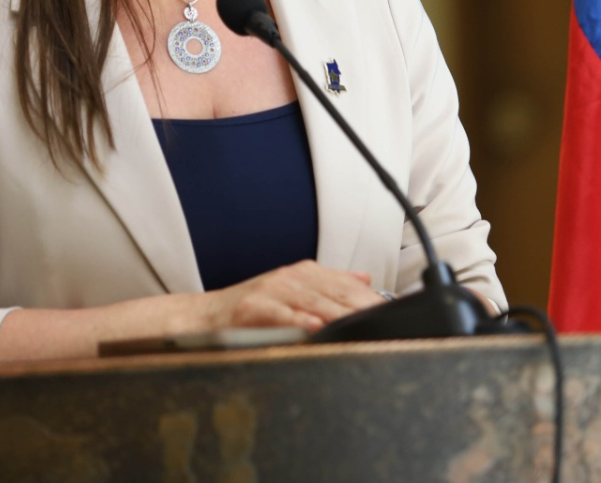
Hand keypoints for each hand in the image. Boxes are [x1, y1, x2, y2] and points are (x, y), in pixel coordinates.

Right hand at [206, 260, 385, 332]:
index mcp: (303, 274)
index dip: (372, 299)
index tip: (396, 312)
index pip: (347, 285)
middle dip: (363, 307)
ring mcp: (272, 291)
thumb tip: (365, 281)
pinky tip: (316, 328)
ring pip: (314, 301)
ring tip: (363, 325)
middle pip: (336, 291)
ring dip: (340, 314)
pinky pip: (282, 314)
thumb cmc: (249, 309)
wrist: (204, 316)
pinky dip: (300, 320)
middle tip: (388, 322)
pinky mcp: (254, 307)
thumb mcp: (291, 290)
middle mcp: (290, 278)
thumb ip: (329, 284)